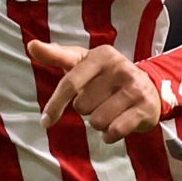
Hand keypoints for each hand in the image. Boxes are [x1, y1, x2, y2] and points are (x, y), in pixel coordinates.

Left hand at [28, 39, 161, 139]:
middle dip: (86, 109)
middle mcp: (120, 68)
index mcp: (101, 55)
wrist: (150, 88)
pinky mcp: (145, 108)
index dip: (55, 104)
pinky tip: (117, 125)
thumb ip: (57, 55)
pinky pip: (114, 131)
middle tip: (99, 101)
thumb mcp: (84, 62)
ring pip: (97, 121)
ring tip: (110, 111)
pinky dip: (110, 135)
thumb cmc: (106, 76)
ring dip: (98, 123)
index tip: (45, 121)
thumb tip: (31, 45)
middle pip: (82, 106)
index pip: (70, 82)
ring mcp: (134, 88)